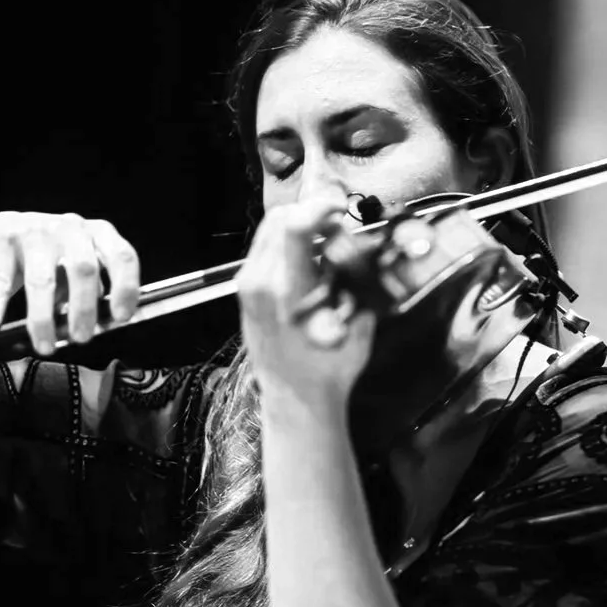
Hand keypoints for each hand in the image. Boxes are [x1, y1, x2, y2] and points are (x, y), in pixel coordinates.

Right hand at [0, 211, 141, 355]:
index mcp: (97, 234)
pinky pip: (0, 278)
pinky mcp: (0, 235)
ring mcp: (34, 229)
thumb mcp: (75, 270)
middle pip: (83, 268)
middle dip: (84, 308)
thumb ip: (90, 293)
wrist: (1, 233)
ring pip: (42, 278)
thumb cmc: (49, 259)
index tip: (121, 318)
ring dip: (44, 318)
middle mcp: (68, 227)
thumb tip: (98, 327)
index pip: (122, 256)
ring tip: (44, 345)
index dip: (126, 287)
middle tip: (81, 338)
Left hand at [239, 195, 374, 421]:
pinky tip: (308, 262)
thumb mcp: (358, 324)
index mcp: (289, 292)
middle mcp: (261, 283)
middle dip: (312, 214)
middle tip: (337, 228)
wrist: (295, 401)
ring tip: (324, 246)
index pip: (295, 227)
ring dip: (299, 227)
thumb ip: (356, 280)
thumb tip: (362, 247)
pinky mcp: (244, 289)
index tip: (342, 209)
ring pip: (269, 229)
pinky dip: (287, 243)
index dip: (321, 206)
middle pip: (280, 218)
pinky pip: (263, 248)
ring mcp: (248, 285)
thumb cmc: (332, 369)